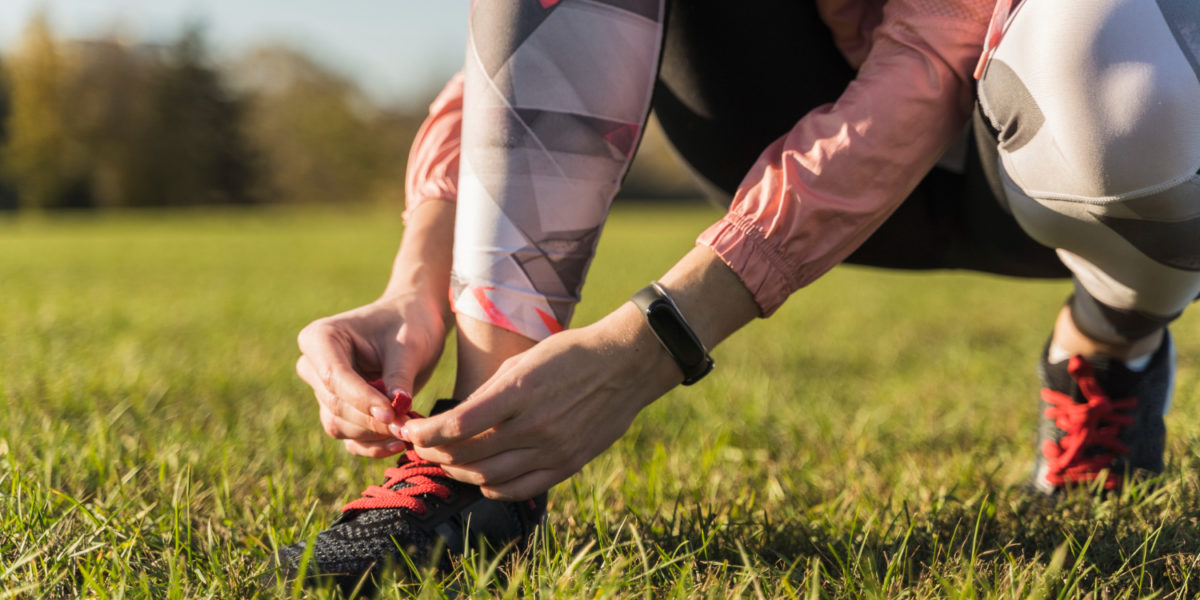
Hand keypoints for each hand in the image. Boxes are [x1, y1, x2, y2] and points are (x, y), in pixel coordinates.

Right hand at [297, 292, 448, 457]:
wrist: (415, 321)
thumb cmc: (410, 323)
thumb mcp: (410, 345)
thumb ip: (399, 377)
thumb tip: (395, 411)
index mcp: (320, 338)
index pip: (333, 377)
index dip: (361, 399)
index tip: (392, 413)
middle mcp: (313, 365)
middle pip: (335, 405)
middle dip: (371, 420)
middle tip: (407, 425)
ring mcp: (323, 391)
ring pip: (339, 426)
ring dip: (373, 434)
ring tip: (407, 430)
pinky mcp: (339, 410)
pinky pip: (348, 438)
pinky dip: (372, 445)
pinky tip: (398, 443)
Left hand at [403, 304, 680, 499]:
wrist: (626, 365)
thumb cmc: (571, 353)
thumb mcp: (524, 362)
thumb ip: (489, 394)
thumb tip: (455, 421)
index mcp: (517, 392)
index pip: (456, 425)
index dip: (426, 433)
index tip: (410, 431)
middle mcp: (532, 425)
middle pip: (467, 453)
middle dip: (435, 452)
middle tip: (421, 446)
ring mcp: (551, 449)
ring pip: (488, 475)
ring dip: (458, 471)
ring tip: (446, 461)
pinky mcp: (567, 464)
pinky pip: (520, 488)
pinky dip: (492, 486)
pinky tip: (481, 477)